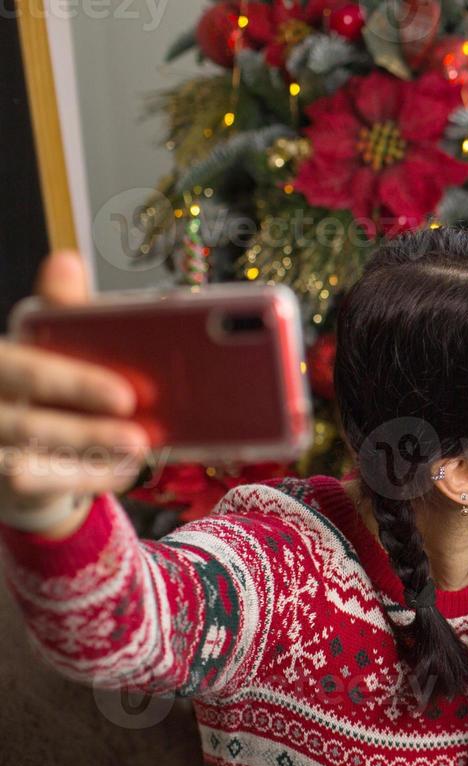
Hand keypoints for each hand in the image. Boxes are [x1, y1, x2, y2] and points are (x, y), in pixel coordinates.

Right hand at [0, 252, 149, 529]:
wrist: (10, 440)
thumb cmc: (37, 382)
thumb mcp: (47, 341)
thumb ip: (61, 312)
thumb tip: (66, 260)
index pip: (21, 369)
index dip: (73, 383)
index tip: (125, 396)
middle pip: (29, 425)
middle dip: (88, 432)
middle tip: (141, 436)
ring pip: (32, 464)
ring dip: (91, 462)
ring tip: (139, 451)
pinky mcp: (1, 481)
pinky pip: (42, 489)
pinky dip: (87, 479)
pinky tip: (124, 469)